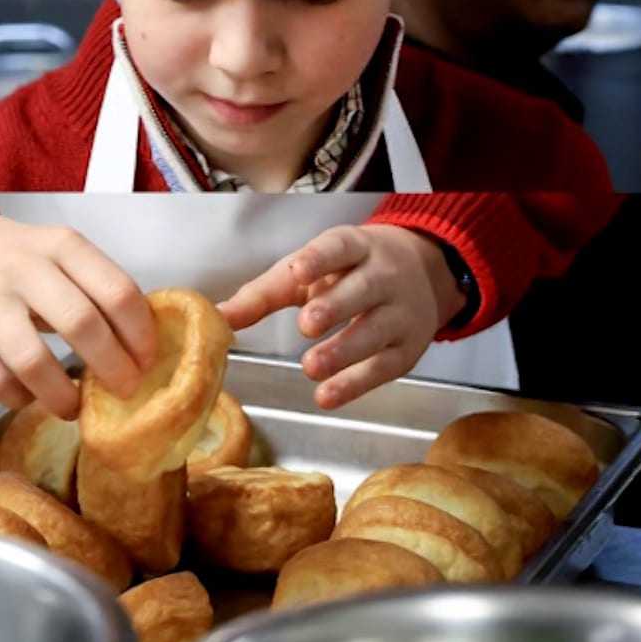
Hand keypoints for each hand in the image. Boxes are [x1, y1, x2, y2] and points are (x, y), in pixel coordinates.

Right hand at [0, 208, 155, 418]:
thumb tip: (136, 351)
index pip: (117, 291)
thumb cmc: (11, 258)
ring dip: (63, 395)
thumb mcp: (56, 252)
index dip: (141, 336)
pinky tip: (28, 395)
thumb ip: (92, 288)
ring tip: (74, 407)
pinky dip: (19, 398)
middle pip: (81, 324)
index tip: (147, 363)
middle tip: (123, 391)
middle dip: (112, 369)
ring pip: (32, 360)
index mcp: (60, 245)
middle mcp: (22, 267)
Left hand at [219, 225, 465, 408]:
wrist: (423, 272)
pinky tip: (327, 395)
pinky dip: (355, 383)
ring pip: (375, 330)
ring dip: (343, 350)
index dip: (320, 259)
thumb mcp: (309, 271)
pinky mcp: (408, 349)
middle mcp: (384, 276)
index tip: (299, 271)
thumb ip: (264, 293)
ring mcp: (401, 313)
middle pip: (363, 289)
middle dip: (336, 305)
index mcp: (355, 247)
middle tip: (307, 323)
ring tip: (311, 366)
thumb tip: (217, 317)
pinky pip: (383, 367)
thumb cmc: (348, 271)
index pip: (339, 248)